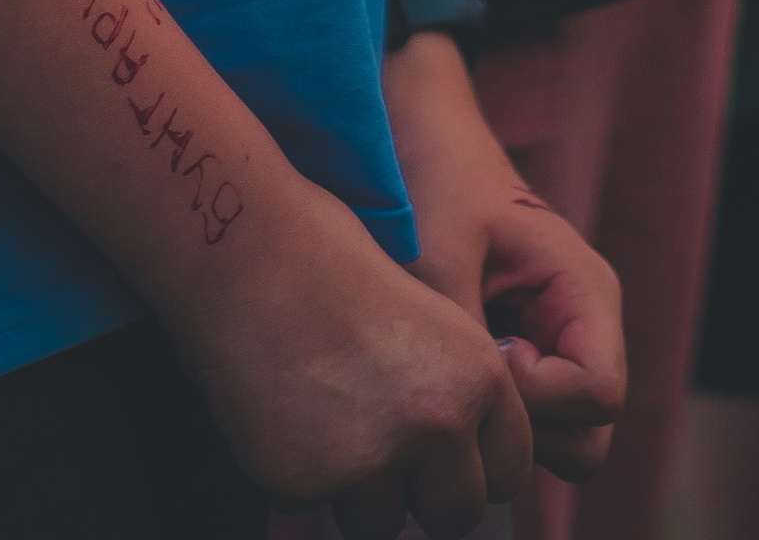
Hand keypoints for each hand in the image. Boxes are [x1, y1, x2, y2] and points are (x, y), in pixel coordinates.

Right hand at [181, 173, 532, 539]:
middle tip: (380, 449)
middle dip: (421, 495)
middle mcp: (439, 422)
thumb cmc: (331, 263)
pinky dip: (299, 471)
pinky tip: (281, 409)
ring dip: (357, 489)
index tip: (441, 453)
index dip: (472, 464)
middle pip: (455, 514)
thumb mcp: (428, 319)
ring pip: (382, 522)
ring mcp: (373, 458)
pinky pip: (313, 505)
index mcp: (478, 375)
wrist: (249, 247)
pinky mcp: (307, 481)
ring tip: (322, 413)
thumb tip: (458, 462)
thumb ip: (452, 391)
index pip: (509, 471)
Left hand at [384, 30, 625, 483]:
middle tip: (467, 383)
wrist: (423, 144)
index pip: (599, 393)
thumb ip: (464, 337)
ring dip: (510, 430)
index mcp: (585, 290)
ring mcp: (562, 349)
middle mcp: (587, 327)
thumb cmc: (434, 186)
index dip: (539, 398)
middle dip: (528, 431)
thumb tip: (472, 420)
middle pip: (590, 436)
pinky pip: (532, 425)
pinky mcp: (533, 361)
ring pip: (564, 442)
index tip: (483, 355)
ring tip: (456, 376)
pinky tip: (452, 373)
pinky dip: (496, 419)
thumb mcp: (438, 254)